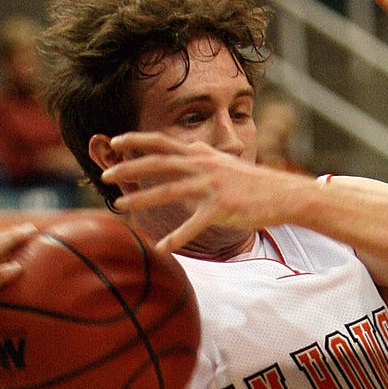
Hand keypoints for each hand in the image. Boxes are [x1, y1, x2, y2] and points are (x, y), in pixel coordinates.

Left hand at [102, 131, 306, 251]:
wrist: (283, 194)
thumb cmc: (252, 182)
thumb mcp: (223, 163)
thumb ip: (200, 160)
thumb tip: (180, 160)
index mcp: (202, 154)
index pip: (162, 142)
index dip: (136, 140)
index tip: (114, 141)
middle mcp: (203, 166)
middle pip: (158, 163)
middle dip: (128, 167)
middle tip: (104, 175)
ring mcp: (211, 186)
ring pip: (168, 191)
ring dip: (140, 198)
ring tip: (119, 205)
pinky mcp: (221, 208)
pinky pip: (192, 225)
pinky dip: (175, 238)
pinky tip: (161, 248)